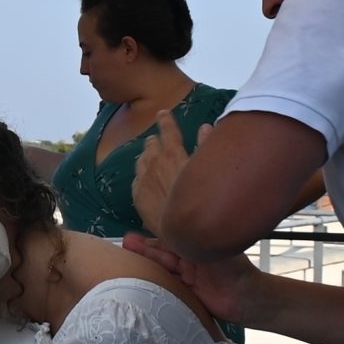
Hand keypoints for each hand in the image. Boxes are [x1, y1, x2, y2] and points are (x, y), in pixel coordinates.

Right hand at [125, 231, 261, 326]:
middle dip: (145, 248)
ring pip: (163, 268)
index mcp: (198, 245)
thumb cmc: (237, 270)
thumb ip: (202, 240)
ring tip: (128, 254)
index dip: (155, 236)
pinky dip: (153, 282)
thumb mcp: (218, 251)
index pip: (173, 238)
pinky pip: (166, 285)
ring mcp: (186, 277)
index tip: (138, 233)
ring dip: (147, 262)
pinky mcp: (185, 293)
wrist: (248, 300)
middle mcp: (189, 259)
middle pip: (163, 253)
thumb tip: (184, 225)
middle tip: (126, 242)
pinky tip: (140, 279)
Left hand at [130, 114, 203, 238]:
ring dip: (147, 157)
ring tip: (152, 159)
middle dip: (156, 141)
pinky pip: (137, 179)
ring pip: (141, 160)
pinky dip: (142, 176)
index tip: (162, 113)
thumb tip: (206, 126)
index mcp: (174, 153)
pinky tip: (146, 181)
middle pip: (151, 144)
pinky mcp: (137, 195)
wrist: (182, 230)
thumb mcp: (206, 170)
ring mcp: (144, 179)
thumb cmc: (200, 200)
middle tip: (158, 142)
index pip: (168, 130)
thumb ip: (206, 146)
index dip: (165, 120)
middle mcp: (155, 162)